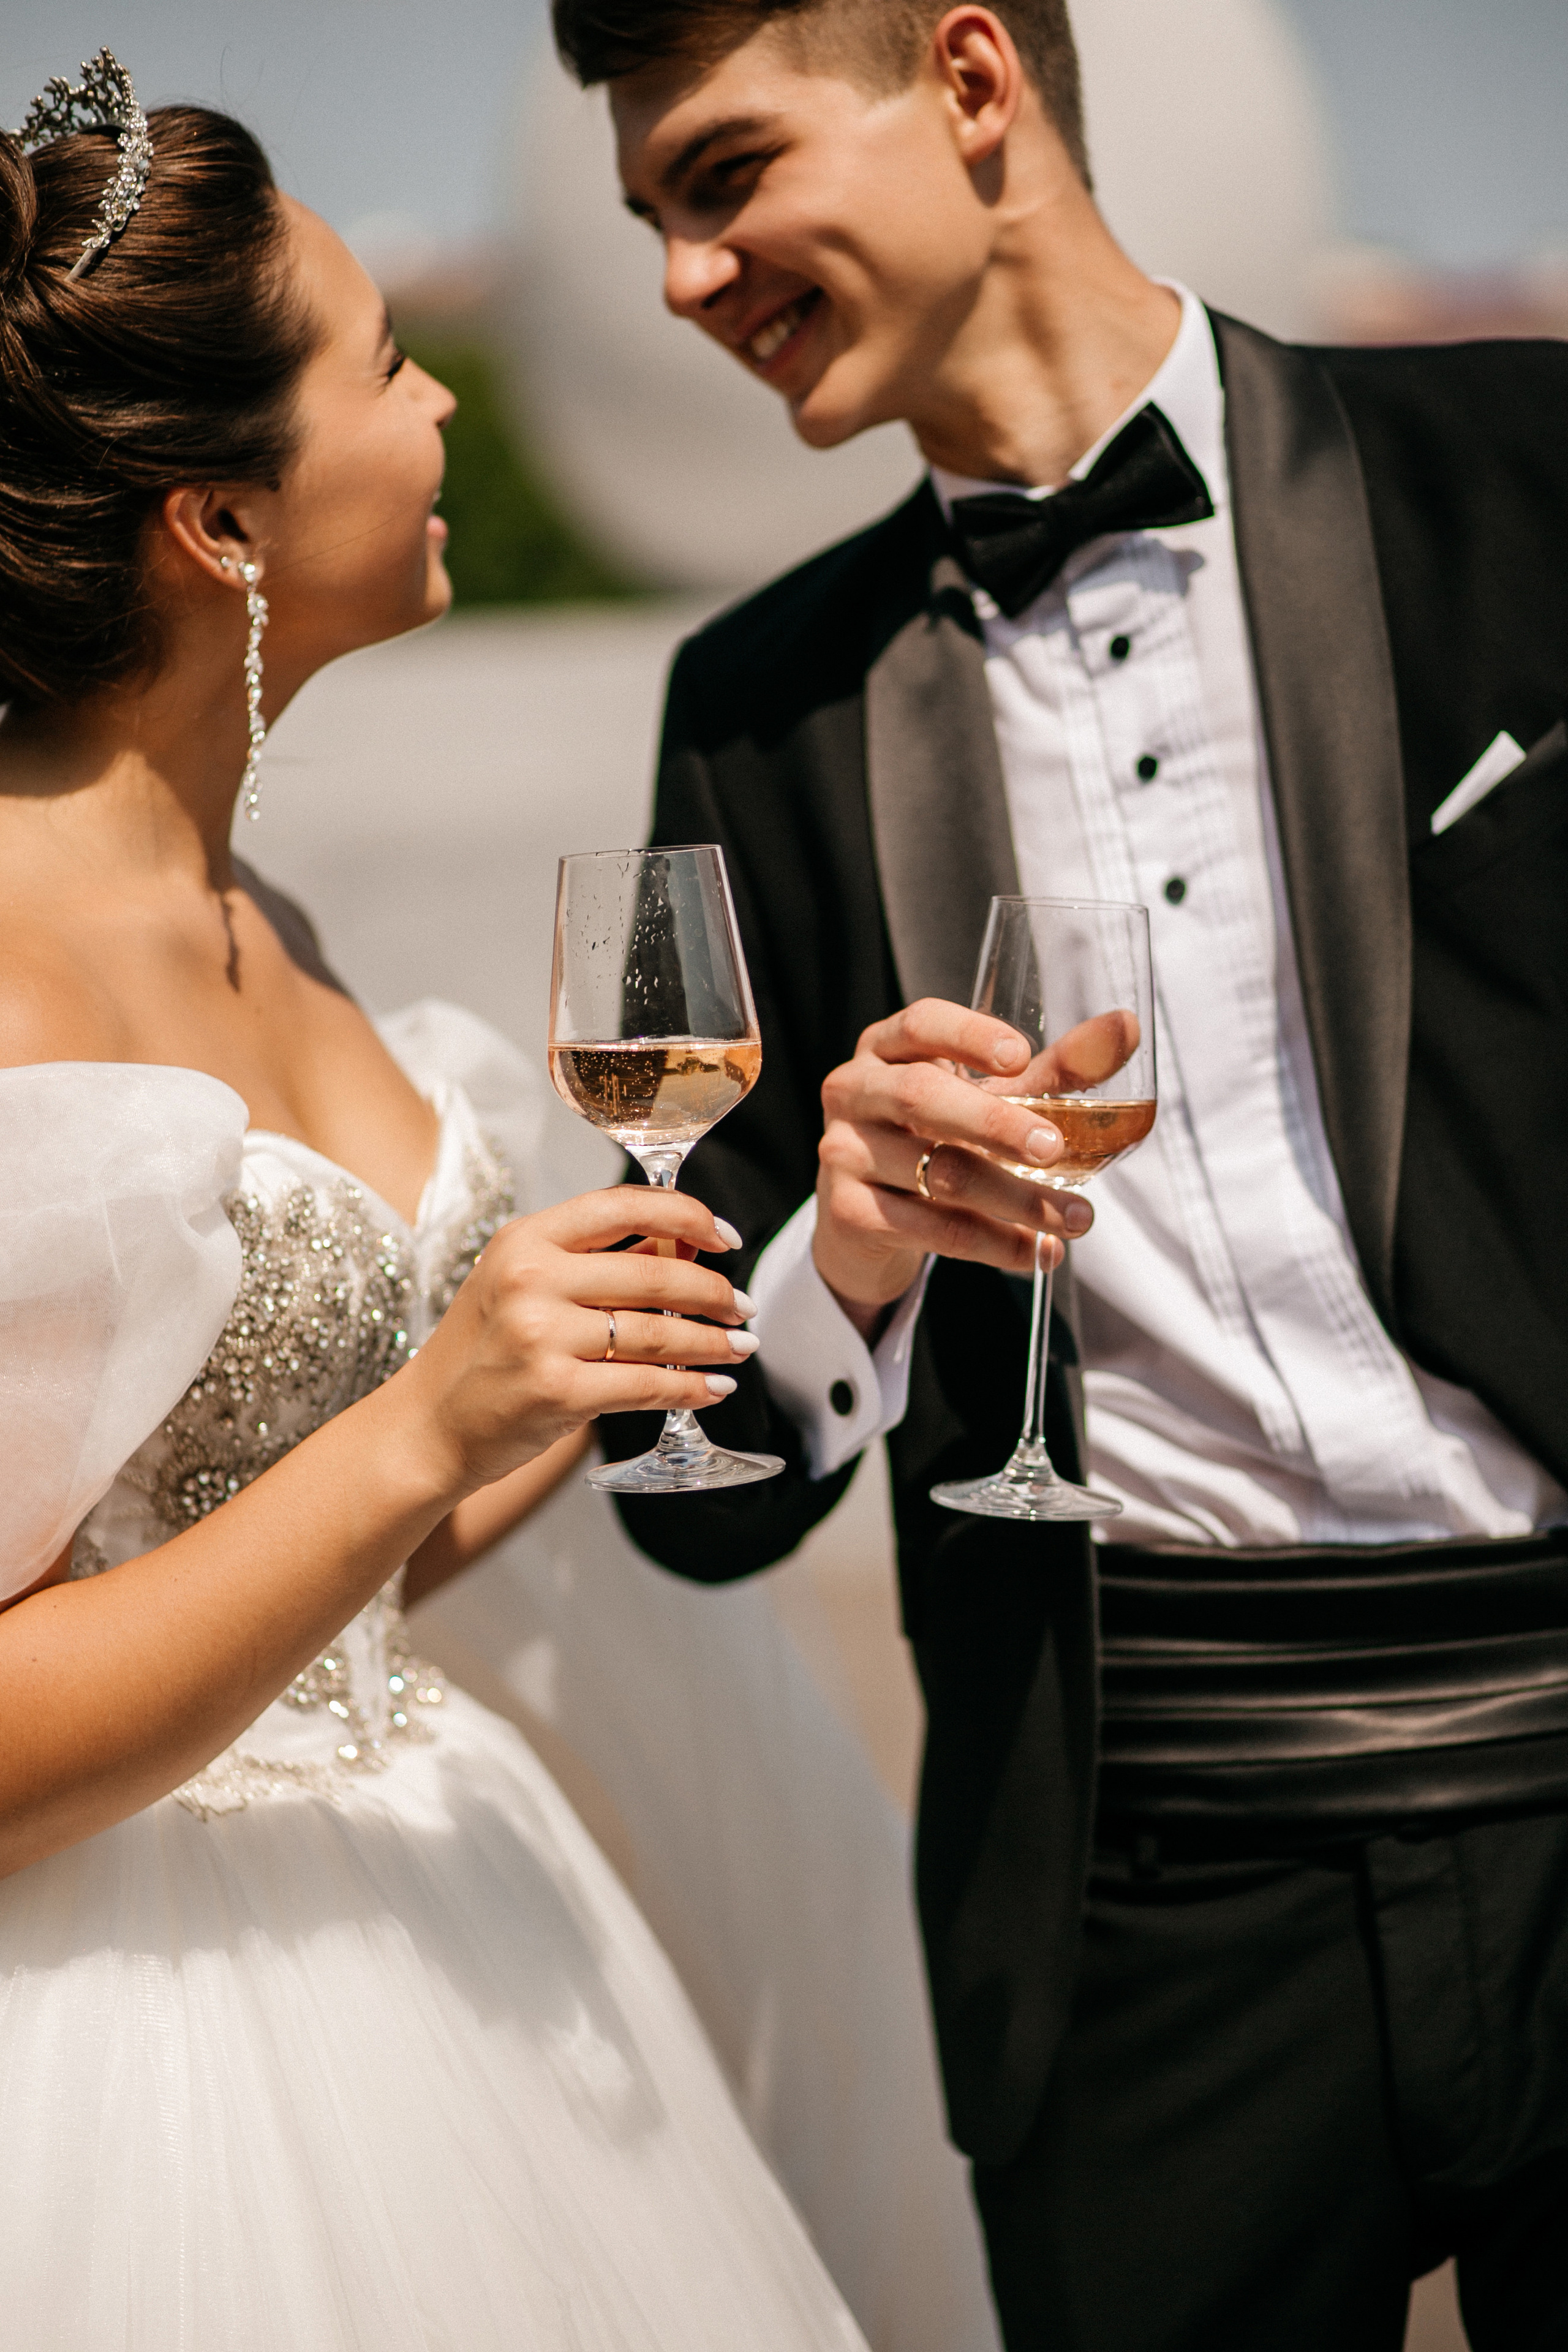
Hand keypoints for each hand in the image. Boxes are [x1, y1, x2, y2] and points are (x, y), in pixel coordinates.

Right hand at [396, 1187, 755, 1496]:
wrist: (427, 1427)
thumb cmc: (482, 1355)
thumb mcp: (521, 1286)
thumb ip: (594, 1263)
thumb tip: (684, 1247)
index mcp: (525, 1240)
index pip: (623, 1204)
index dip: (687, 1214)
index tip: (725, 1236)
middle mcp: (531, 1279)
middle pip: (654, 1271)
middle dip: (714, 1291)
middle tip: (742, 1306)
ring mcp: (542, 1335)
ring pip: (658, 1330)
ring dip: (713, 1341)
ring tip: (740, 1348)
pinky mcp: (556, 1390)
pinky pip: (647, 1384)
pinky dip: (691, 1387)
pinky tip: (712, 1387)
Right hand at [814, 998, 1128, 1328]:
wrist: (867, 1224)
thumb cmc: (937, 1139)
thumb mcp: (992, 1100)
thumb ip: (1055, 1069)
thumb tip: (1126, 1026)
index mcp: (887, 1048)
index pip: (922, 1023)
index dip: (970, 1035)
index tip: (1023, 1055)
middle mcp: (854, 1091)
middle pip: (921, 1097)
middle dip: (996, 1124)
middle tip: (1055, 1150)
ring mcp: (844, 1152)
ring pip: (937, 1174)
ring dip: (1017, 1200)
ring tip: (1077, 1219)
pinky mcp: (847, 1212)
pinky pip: (931, 1229)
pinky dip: (995, 1244)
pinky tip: (1038, 1252)